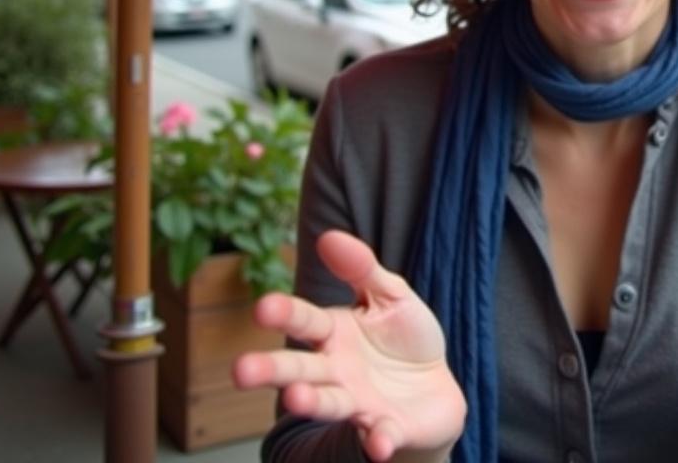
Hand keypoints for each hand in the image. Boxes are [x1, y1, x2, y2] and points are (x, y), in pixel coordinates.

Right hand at [232, 230, 466, 461]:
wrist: (436, 388)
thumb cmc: (406, 338)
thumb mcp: (390, 295)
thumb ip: (361, 269)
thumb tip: (328, 235)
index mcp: (333, 332)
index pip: (304, 320)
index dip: (284, 313)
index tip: (263, 307)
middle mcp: (335, 371)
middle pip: (298, 368)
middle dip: (271, 370)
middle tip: (241, 371)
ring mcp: (357, 403)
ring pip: (328, 403)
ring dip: (311, 403)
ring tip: (296, 399)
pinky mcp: (386, 430)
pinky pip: (379, 435)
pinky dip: (378, 440)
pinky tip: (378, 443)